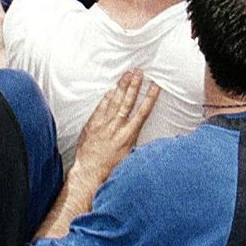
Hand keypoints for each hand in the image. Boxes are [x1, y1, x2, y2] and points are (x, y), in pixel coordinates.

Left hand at [70, 68, 160, 185]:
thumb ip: (134, 140)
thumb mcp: (129, 156)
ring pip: (115, 102)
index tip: (155, 86)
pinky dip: (107, 98)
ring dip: (122, 87)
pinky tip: (112, 90)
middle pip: (128, 102)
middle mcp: (117, 128)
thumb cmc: (111, 167)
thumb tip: (140, 131)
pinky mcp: (92, 125)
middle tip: (139, 72)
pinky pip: (101, 108)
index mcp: (129, 136)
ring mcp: (103, 125)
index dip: (150, 98)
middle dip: (135, 86)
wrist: (89, 173)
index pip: (142, 112)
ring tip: (127, 74)